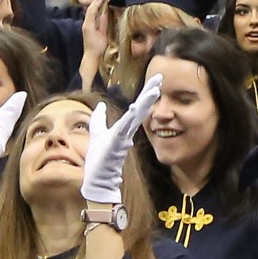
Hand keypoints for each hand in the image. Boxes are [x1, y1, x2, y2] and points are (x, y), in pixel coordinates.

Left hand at [81, 68, 161, 207]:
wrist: (98, 181)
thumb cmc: (100, 160)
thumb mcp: (97, 133)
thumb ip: (99, 119)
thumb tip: (100, 105)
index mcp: (124, 128)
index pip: (138, 107)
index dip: (146, 93)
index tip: (156, 78)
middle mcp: (127, 131)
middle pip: (141, 108)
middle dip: (150, 92)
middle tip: (160, 77)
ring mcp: (122, 138)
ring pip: (135, 117)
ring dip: (144, 103)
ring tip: (154, 90)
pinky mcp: (115, 145)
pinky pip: (123, 130)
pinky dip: (129, 120)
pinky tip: (135, 109)